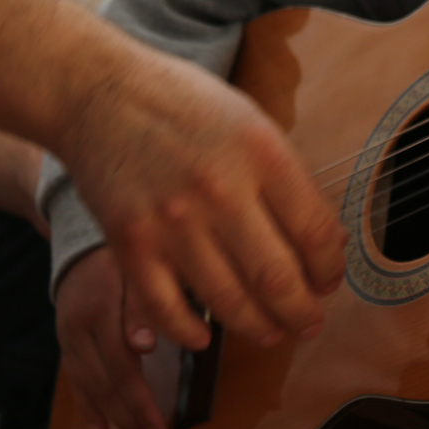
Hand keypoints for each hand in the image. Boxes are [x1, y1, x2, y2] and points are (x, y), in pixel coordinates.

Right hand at [56, 248, 171, 428]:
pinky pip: (75, 381)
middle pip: (107, 387)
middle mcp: (79, 328)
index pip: (122, 370)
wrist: (82, 239)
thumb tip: (145, 346)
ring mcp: (68, 337)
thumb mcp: (136, 267)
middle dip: (134, 423)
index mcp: (100, 310)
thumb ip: (141, 305)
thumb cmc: (121, 253)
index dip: (142, 406)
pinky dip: (89, 407)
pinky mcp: (64, 342)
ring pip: (91, 389)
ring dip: (118, 422)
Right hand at [57, 42, 344, 351]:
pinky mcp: (130, 243)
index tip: (328, 283)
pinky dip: (189, 333)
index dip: (330, 271)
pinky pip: (166, 309)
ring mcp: (172, 221)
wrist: (98, 91)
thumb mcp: (250, 121)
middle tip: (309, 325)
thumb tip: (329, 242)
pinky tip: (203, 337)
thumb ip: (289, 179)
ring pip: (228, 303)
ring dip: (258, 329)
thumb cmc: (180, 103)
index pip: (316, 234)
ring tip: (269, 332)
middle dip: (303, 315)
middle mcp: (220, 189)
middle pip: (278, 279)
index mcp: (261, 153)